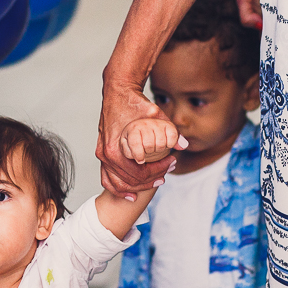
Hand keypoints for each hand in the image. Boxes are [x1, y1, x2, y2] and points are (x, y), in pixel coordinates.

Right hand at [98, 82, 176, 198]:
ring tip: (155, 183)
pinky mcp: (102, 154)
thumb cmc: (135, 103)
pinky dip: (118, 189)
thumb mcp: (157, 115)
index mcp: (117, 148)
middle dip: (151, 179)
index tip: (171, 163)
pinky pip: (107, 178)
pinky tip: (130, 195)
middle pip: (130, 180)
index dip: (158, 171)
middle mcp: (107, 155)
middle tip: (167, 173)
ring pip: (118, 183)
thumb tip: (184, 145)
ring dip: (137, 187)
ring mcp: (103, 155)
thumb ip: (171, 131)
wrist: (118, 92)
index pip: (140, 172)